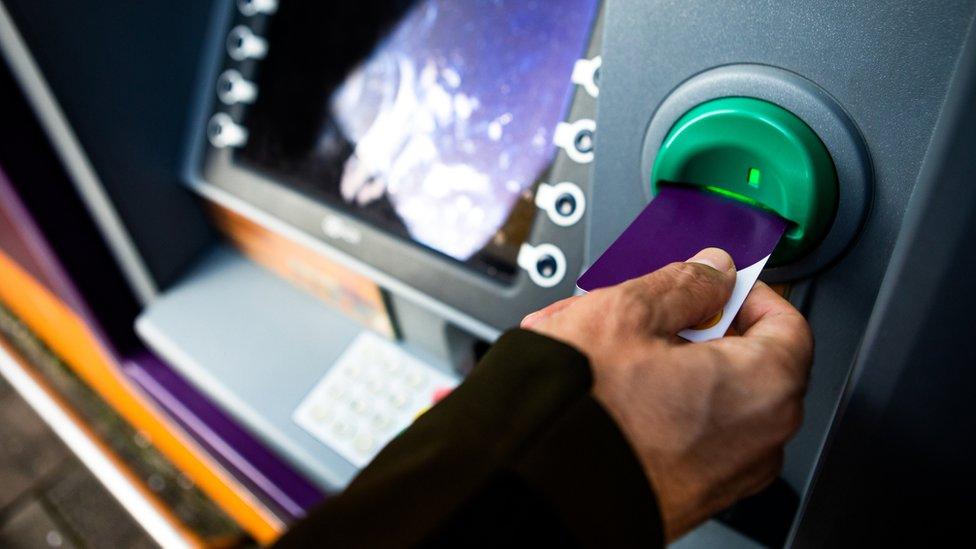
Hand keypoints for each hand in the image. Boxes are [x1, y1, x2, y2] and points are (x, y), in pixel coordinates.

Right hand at [521, 248, 812, 540]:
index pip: (786, 321)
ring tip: (603, 350)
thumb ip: (683, 283)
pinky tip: (603, 388)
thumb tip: (711, 271)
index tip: (710, 282)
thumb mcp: (627, 313)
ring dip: (661, 363)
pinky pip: (686, 431)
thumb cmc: (586, 414)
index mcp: (764, 387)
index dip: (745, 292)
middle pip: (741, 358)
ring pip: (705, 394)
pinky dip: (653, 403)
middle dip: (689, 327)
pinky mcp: (693, 494)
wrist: (540, 492)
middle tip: (643, 313)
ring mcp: (727, 473)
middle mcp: (759, 439)